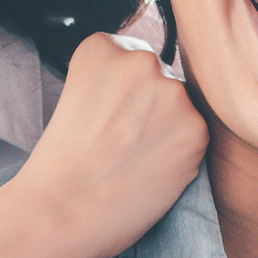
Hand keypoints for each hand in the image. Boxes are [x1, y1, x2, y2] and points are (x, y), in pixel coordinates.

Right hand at [11, 33, 205, 257]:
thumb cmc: (61, 164)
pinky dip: (179, 152)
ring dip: (167, 127)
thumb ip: (112, 81)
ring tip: (134, 158)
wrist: (63, 210)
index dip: (119, 92)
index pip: (126, 56)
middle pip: (158, 76)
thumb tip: (149, 87)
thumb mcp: (74, 97)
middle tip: (122, 140)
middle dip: (148, 105)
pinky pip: (193, 134)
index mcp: (101, 47)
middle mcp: (140, 60)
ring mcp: (172, 92)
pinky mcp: (196, 129)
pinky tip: (150, 169)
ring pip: (179, 105)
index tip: (106, 114)